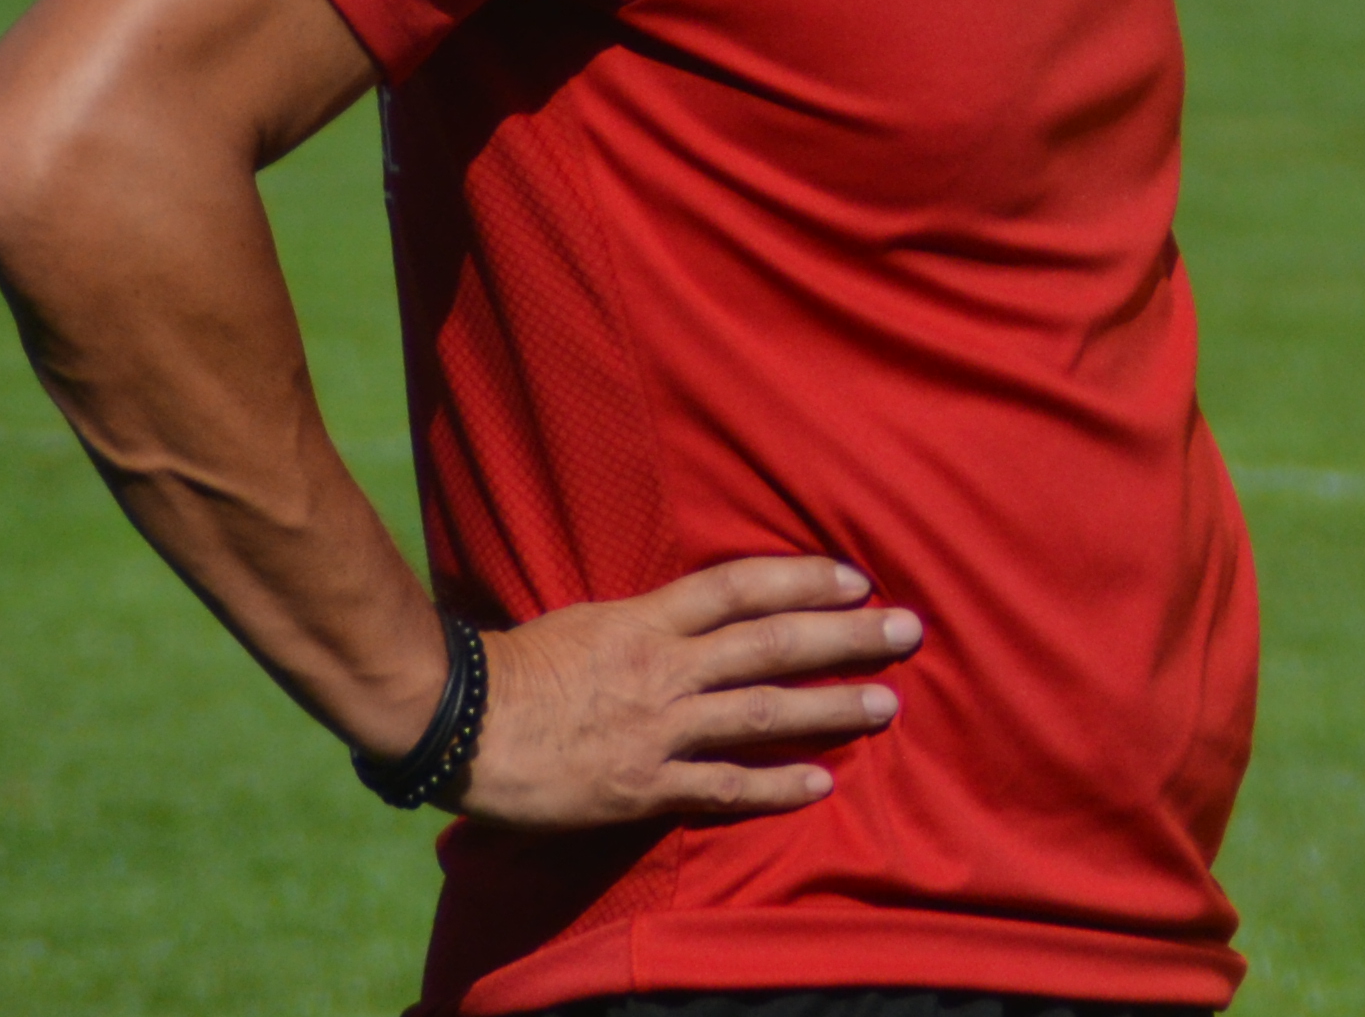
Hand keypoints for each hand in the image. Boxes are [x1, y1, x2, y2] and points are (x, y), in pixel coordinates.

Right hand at [452, 557, 921, 828]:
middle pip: (772, 643)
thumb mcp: (586, 619)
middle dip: (845, 636)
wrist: (455, 724)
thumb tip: (689, 613)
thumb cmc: (513, 668)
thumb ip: (644, 619)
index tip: (856, 578)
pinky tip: (822, 782)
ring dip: (831, 708)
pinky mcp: (640, 785)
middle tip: (908, 631)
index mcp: (647, 619)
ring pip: (762, 713)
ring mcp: (657, 728)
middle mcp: (664, 668)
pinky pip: (722, 786)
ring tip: (887, 705)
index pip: (741, 587)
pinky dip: (775, 786)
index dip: (803, 579)